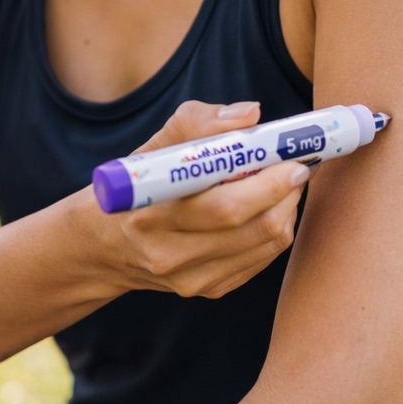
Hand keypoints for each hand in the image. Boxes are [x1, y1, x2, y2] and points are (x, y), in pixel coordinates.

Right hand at [94, 100, 309, 299]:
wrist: (103, 248)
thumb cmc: (134, 186)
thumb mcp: (150, 149)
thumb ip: (197, 125)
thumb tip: (250, 114)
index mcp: (152, 213)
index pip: (224, 205)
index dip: (267, 182)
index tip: (292, 155)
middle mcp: (170, 254)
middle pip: (254, 226)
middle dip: (287, 190)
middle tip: (299, 162)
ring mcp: (192, 279)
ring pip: (267, 243)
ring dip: (287, 207)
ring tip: (286, 180)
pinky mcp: (210, 289)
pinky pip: (263, 258)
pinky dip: (275, 227)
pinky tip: (269, 206)